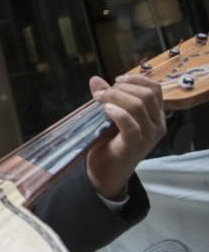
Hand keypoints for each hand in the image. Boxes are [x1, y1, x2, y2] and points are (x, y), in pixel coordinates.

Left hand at [86, 74, 164, 199]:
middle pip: (147, 94)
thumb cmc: (110, 143)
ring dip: (116, 96)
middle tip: (102, 93)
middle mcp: (157, 124)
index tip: (116, 80)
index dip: (136, 79)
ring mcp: (148, 136)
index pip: (155, 89)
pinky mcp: (135, 145)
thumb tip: (95, 79)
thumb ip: (106, 97)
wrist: (106, 172)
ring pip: (139, 105)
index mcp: (155, 115)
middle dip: (122, 88)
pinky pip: (131, 124)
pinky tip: (105, 110)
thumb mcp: (110, 116)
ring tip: (100, 99)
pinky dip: (117, 113)